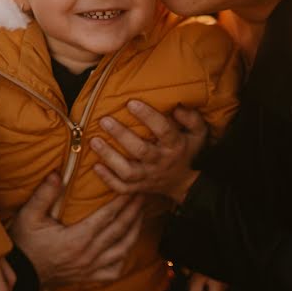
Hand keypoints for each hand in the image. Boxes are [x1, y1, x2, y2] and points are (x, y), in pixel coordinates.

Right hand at [10, 173, 143, 283]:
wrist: (20, 273)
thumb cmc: (24, 242)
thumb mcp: (29, 216)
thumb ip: (44, 194)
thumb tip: (57, 174)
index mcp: (77, 239)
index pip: (107, 217)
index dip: (122, 202)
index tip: (132, 188)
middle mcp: (88, 255)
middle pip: (120, 230)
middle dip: (134, 211)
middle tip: (144, 194)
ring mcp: (91, 268)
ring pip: (122, 250)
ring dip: (135, 231)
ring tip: (141, 215)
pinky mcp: (89, 277)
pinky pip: (114, 270)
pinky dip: (124, 258)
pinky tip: (127, 246)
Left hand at [92, 101, 206, 202]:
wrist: (183, 183)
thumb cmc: (186, 151)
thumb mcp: (198, 134)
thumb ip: (191, 118)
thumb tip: (177, 106)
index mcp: (174, 146)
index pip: (163, 130)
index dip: (148, 116)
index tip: (131, 103)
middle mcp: (160, 162)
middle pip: (140, 150)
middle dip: (121, 135)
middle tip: (104, 120)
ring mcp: (148, 177)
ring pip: (127, 171)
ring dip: (109, 157)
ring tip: (93, 141)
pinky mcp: (138, 188)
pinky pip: (121, 188)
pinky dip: (107, 179)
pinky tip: (96, 165)